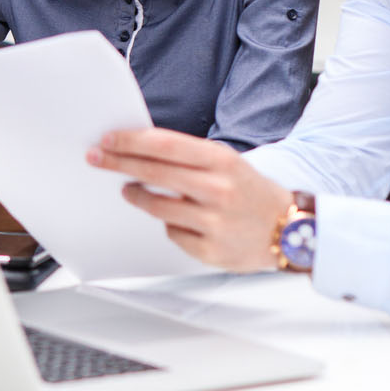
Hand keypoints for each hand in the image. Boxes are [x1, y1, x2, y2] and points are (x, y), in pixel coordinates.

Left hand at [87, 127, 292, 271]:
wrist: (293, 230)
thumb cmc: (252, 192)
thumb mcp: (228, 163)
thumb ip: (189, 158)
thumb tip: (140, 150)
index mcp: (222, 161)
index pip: (164, 145)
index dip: (131, 141)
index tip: (107, 139)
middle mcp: (218, 190)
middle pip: (154, 172)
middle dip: (118, 163)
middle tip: (96, 158)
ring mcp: (214, 222)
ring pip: (157, 206)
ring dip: (137, 196)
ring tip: (129, 190)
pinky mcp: (211, 251)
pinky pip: (173, 233)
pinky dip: (170, 224)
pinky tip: (177, 219)